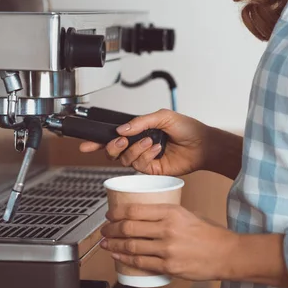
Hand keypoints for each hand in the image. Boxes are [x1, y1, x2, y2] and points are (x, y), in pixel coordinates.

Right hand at [79, 109, 211, 175]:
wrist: (202, 144)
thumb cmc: (186, 128)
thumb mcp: (162, 116)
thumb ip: (140, 121)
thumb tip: (121, 129)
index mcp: (138, 131)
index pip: (113, 136)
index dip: (97, 142)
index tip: (84, 144)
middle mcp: (138, 146)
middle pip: (113, 151)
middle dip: (113, 146)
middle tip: (121, 140)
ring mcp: (144, 159)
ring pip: (125, 159)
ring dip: (135, 149)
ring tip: (150, 141)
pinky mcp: (151, 170)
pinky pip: (139, 165)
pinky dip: (146, 155)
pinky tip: (157, 149)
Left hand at [99, 204, 238, 281]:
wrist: (226, 254)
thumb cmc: (209, 233)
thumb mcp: (187, 213)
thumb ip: (166, 213)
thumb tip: (143, 214)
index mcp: (171, 212)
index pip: (135, 210)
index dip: (116, 212)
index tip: (109, 214)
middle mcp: (168, 229)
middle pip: (128, 227)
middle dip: (110, 229)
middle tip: (104, 229)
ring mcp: (167, 249)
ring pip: (131, 246)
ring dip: (113, 244)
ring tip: (105, 242)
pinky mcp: (169, 267)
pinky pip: (141, 262)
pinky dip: (125, 258)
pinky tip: (117, 255)